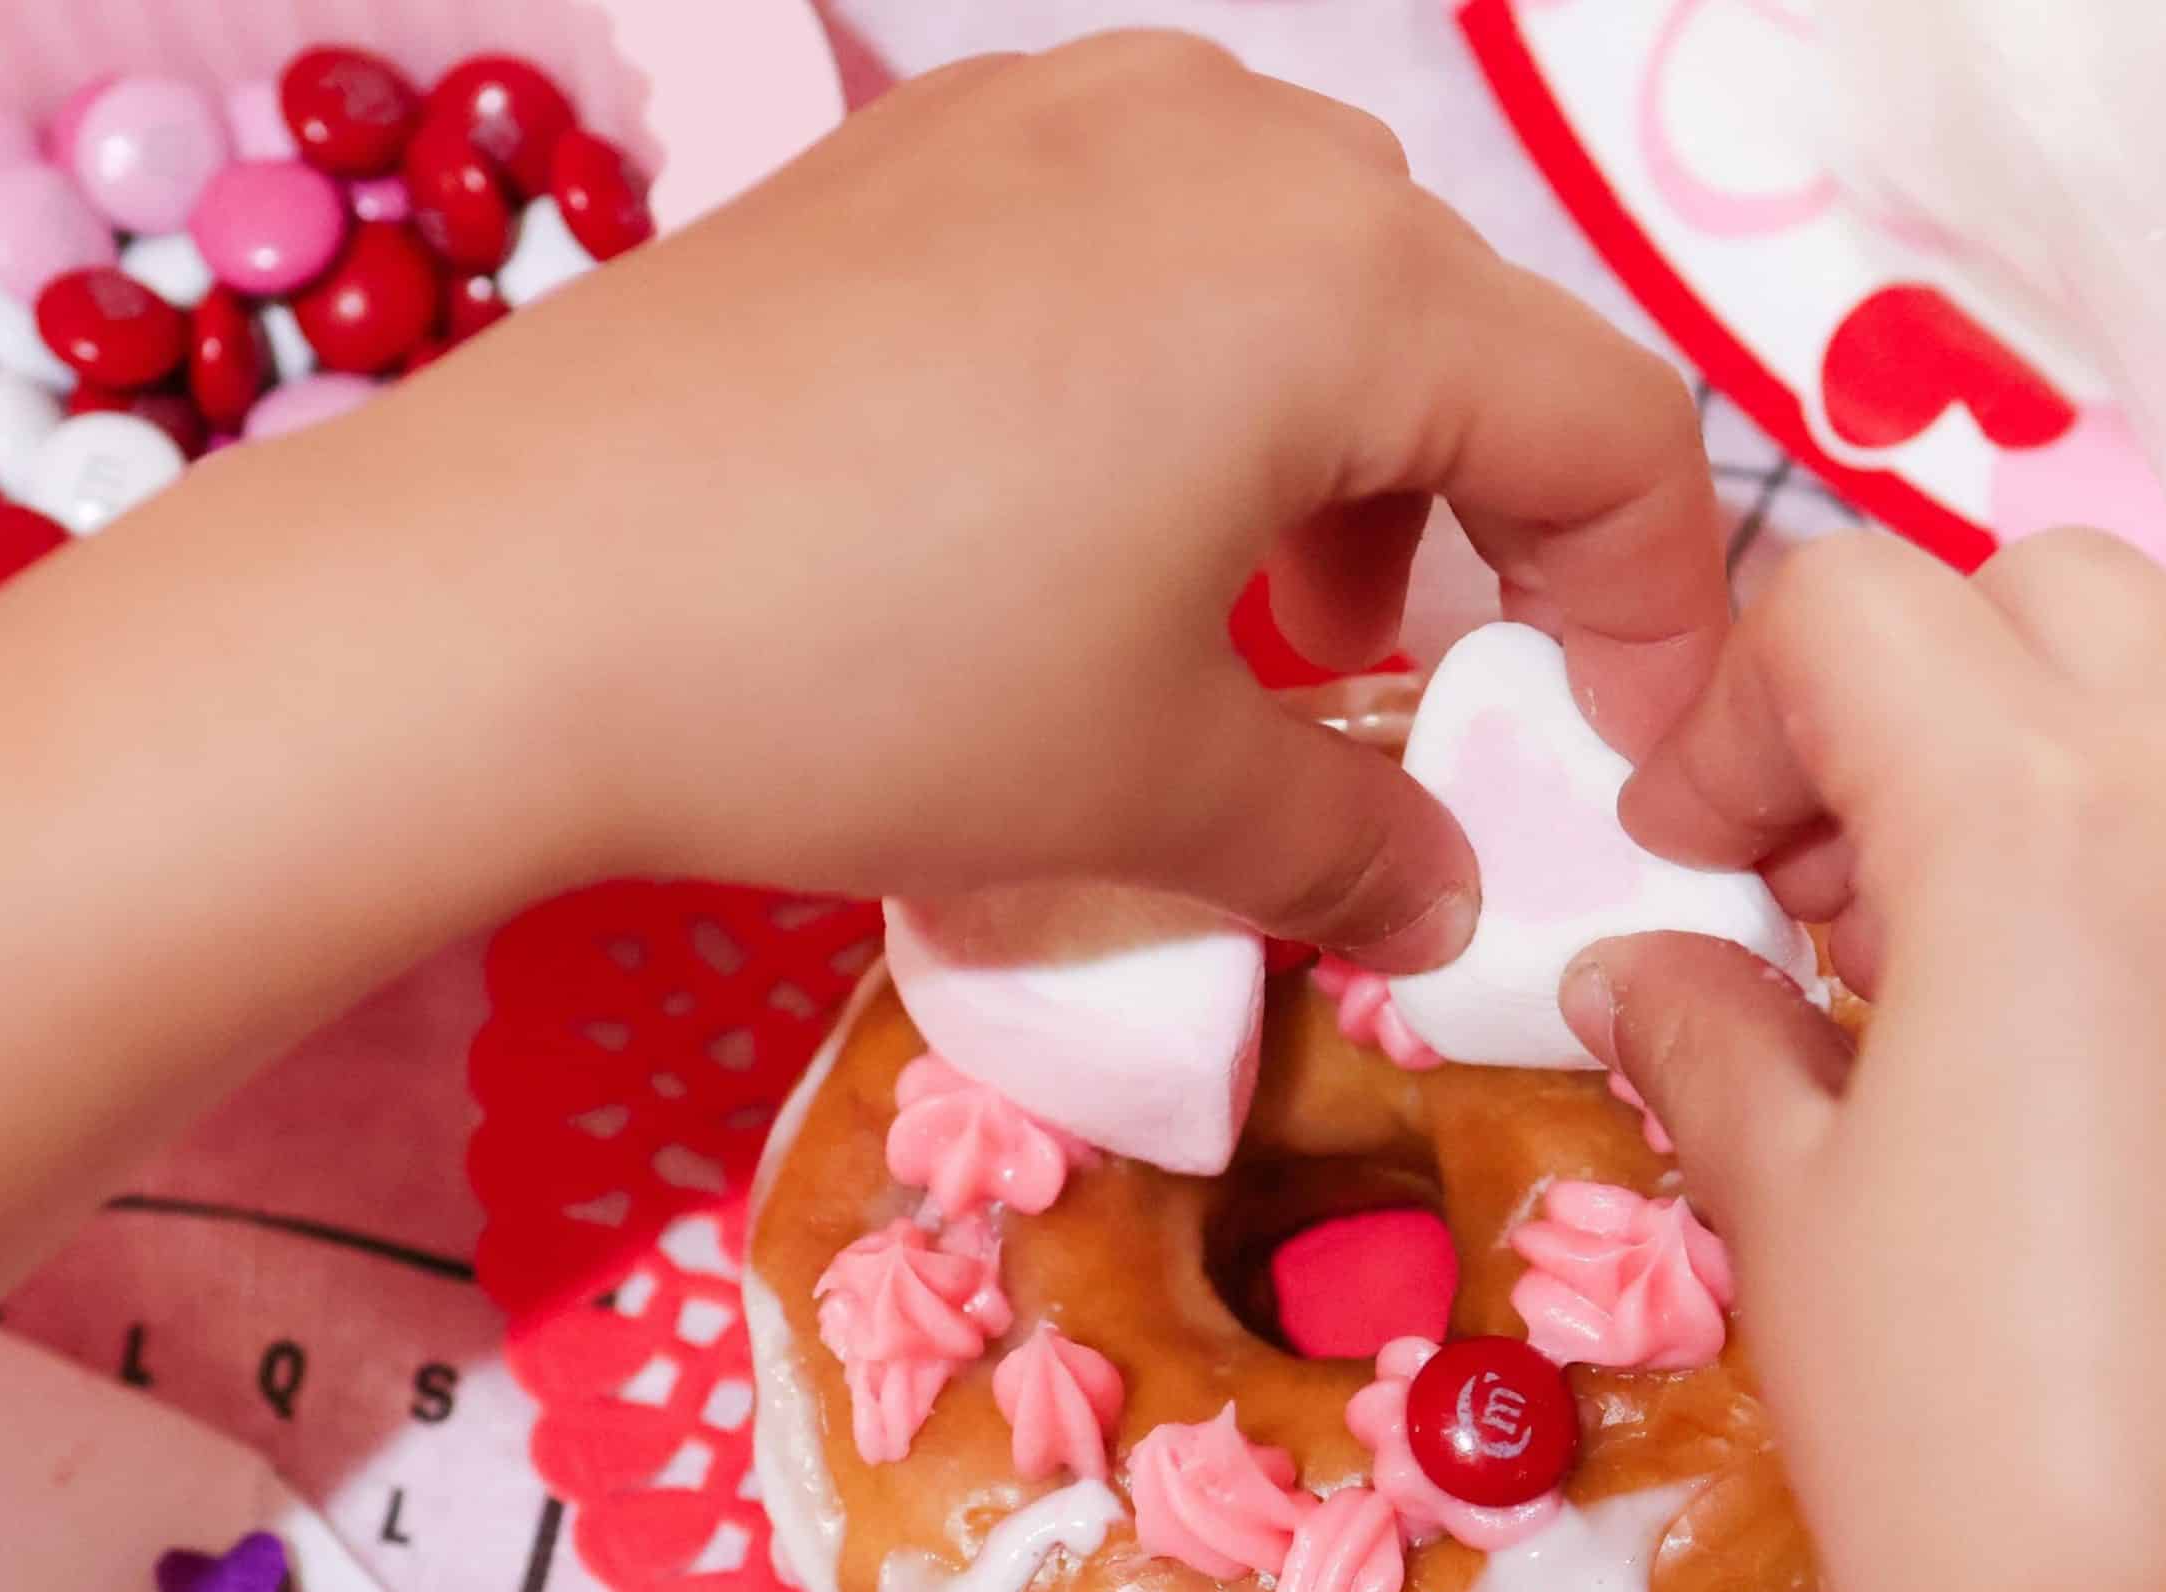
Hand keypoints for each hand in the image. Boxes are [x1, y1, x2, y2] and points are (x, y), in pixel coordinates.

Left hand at [354, 33, 1724, 968]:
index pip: (1610, 428)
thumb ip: (1348, 847)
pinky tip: (1093, 522)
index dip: (1657, 614)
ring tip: (1241, 627)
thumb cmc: (877, 685)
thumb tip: (1441, 906)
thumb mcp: (1150, 792)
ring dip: (1334, 469)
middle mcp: (1229, 138)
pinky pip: (1155, 250)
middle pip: (1463, 338)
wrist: (508, 595)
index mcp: (1340, 278)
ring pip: (1306, 283)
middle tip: (1396, 700)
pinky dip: (1196, 396)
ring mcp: (1065, 111)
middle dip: (1478, 542)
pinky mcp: (935, 148)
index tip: (1618, 756)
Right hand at [1563, 527, 2165, 1591]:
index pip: (1854, 613)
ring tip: (1957, 955)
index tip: (1682, 856)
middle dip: (1898, 697)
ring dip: (2054, 750)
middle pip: (2045, 597)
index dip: (1727, 715)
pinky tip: (2107, 1031)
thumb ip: (1708, 1032)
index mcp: (2053, 824)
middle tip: (1809, 893)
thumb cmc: (1971, 1461)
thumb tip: (1638, 962)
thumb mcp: (1794, 1218)